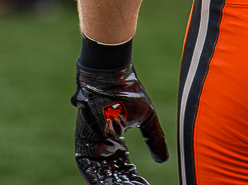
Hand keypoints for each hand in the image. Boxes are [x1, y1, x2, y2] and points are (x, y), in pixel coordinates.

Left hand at [72, 62, 168, 184]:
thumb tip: (163, 159)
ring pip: (101, 175)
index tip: (145, 184)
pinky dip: (98, 180)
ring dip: (113, 183)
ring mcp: (91, 145)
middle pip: (112, 174)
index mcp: (114, 140)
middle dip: (124, 183)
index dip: (133, 178)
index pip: (123, 167)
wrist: (110, 74)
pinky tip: (112, 184)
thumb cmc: (127, 91)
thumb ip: (154, 138)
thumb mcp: (146, 117)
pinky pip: (88, 169)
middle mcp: (101, 146)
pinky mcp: (83, 143)